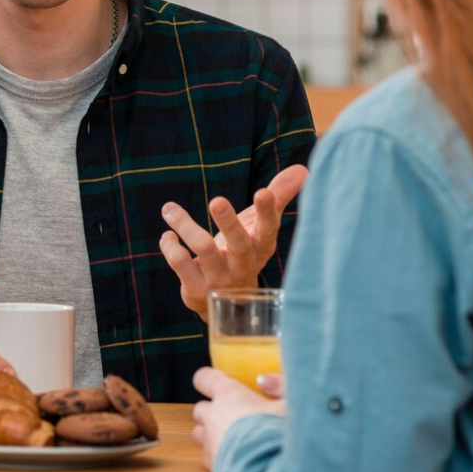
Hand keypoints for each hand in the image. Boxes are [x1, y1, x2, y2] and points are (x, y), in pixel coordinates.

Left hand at [159, 164, 307, 319]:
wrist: (229, 301)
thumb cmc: (247, 250)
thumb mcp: (262, 226)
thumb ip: (279, 196)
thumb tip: (304, 170)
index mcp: (261, 246)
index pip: (268, 228)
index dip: (267, 212)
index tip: (263, 192)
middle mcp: (243, 262)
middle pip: (237, 241)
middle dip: (228, 221)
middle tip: (217, 201)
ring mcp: (220, 277)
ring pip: (203, 248)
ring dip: (185, 225)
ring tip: (169, 208)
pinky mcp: (196, 288)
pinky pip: (180, 264)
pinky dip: (170, 245)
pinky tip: (168, 234)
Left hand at [191, 367, 284, 471]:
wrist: (268, 470)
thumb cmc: (278, 433)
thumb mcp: (291, 403)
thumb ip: (281, 386)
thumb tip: (264, 379)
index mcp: (229, 395)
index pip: (205, 379)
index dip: (209, 379)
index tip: (218, 381)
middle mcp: (214, 417)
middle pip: (200, 408)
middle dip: (212, 410)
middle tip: (232, 413)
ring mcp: (210, 443)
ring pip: (199, 435)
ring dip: (210, 434)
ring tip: (231, 437)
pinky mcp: (212, 466)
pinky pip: (207, 459)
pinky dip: (217, 456)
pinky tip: (234, 457)